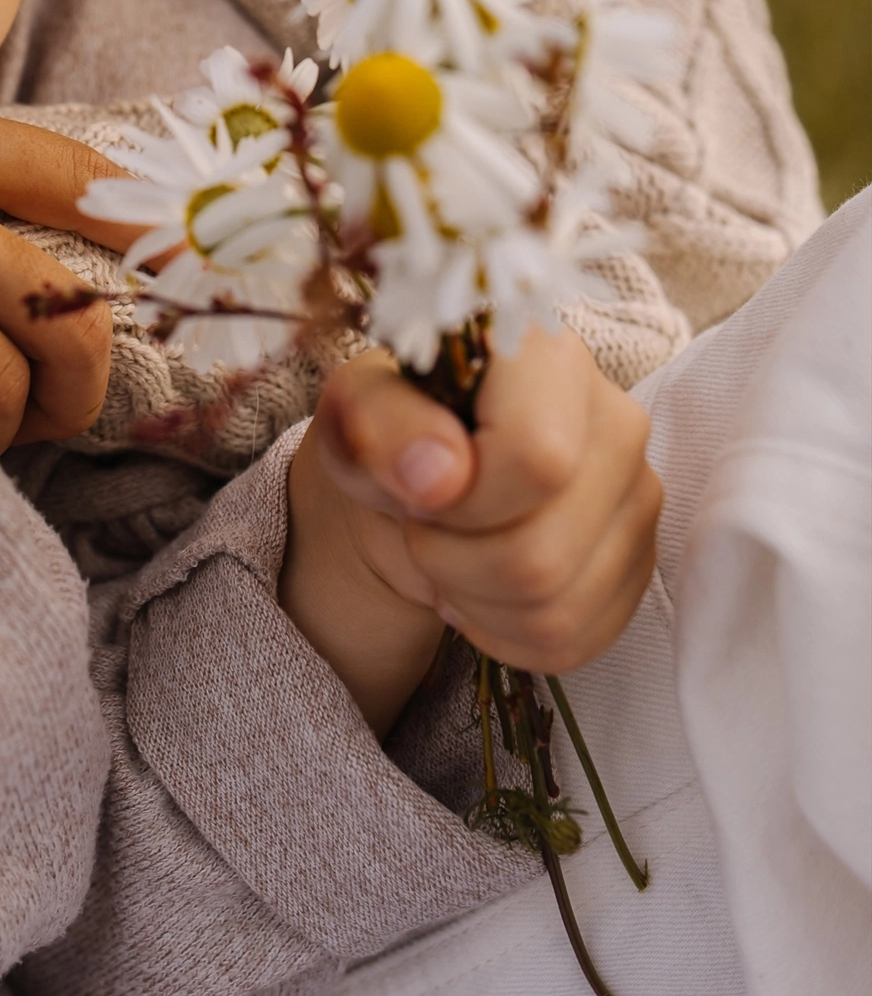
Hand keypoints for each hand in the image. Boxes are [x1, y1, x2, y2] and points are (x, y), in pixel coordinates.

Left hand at [279, 331, 659, 737]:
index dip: (462, 504)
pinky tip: (479, 589)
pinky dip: (504, 633)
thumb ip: (381, 425)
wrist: (422, 478)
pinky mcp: (641, 560)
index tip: (420, 490)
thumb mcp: (354, 411)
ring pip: (557, 608)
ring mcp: (638, 495)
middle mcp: (617, 419)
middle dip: (450, 561)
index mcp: (548, 355)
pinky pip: (574, 640)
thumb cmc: (390, 431)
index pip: (539, 459)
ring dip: (472, 602)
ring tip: (447, 555)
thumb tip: (438, 475)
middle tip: (423, 526)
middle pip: (541, 553)